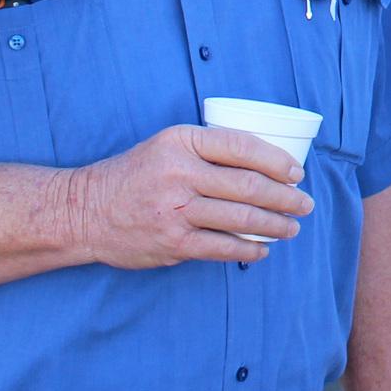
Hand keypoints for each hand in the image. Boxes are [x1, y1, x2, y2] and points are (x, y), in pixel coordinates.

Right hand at [66, 124, 309, 268]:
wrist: (85, 210)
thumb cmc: (135, 175)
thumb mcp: (167, 147)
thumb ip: (207, 151)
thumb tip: (265, 165)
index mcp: (181, 141)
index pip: (242, 146)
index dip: (277, 161)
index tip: (296, 173)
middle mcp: (179, 173)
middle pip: (249, 185)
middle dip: (286, 197)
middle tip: (305, 204)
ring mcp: (175, 210)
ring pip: (242, 218)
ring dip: (275, 225)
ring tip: (292, 228)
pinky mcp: (172, 243)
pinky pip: (223, 247)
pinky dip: (249, 249)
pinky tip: (262, 249)